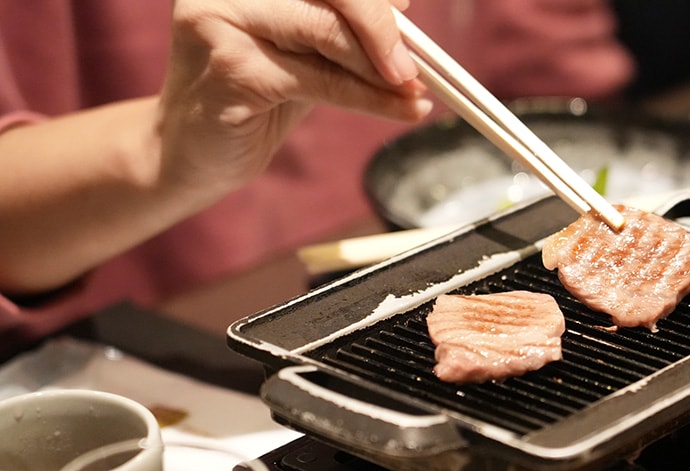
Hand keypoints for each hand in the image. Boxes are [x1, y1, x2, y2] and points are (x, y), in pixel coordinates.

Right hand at [157, 0, 431, 193]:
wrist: (187, 154)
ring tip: (416, 91)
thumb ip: (339, 26)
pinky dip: (371, 99)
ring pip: (328, 34)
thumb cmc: (248, 96)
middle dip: (381, 26)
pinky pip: (322, 82)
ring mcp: (223, 21)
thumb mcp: (300, 51)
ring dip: (382, 68)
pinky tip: (403, 110)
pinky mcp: (232, 70)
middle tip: (419, 65)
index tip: (409, 18)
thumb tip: (403, 6)